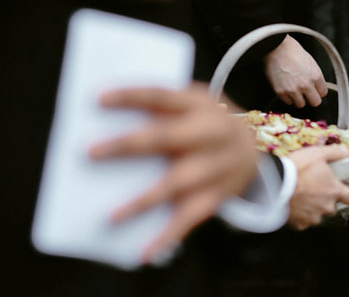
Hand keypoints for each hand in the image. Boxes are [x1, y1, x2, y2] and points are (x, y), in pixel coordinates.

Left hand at [89, 85, 257, 263]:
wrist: (257, 145)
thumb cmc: (207, 122)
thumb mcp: (192, 104)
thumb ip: (159, 109)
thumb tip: (104, 124)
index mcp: (199, 103)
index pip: (161, 96)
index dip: (131, 96)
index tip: (98, 99)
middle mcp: (211, 132)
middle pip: (167, 137)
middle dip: (129, 145)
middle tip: (92, 153)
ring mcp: (218, 164)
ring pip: (179, 181)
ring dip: (145, 199)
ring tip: (112, 216)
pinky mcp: (219, 194)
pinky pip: (192, 216)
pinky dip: (169, 235)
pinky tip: (146, 251)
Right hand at [264, 35, 326, 107]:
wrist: (275, 47)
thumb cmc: (292, 51)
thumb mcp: (310, 61)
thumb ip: (315, 76)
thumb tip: (317, 85)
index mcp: (315, 76)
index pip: (323, 93)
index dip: (319, 90)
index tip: (316, 89)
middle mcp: (306, 85)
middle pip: (315, 102)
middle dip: (311, 98)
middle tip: (307, 94)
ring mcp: (293, 90)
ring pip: (301, 104)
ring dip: (299, 98)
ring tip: (295, 90)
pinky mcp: (281, 92)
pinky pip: (288, 102)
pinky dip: (288, 97)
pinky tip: (286, 88)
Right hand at [285, 146, 348, 229]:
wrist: (275, 184)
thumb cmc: (297, 169)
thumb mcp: (317, 153)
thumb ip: (334, 153)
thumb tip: (345, 151)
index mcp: (334, 190)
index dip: (348, 194)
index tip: (342, 190)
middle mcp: (326, 206)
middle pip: (333, 208)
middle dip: (326, 201)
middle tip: (316, 190)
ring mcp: (313, 217)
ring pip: (318, 215)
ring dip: (313, 208)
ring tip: (303, 196)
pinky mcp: (300, 224)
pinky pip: (303, 222)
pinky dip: (300, 215)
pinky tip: (294, 204)